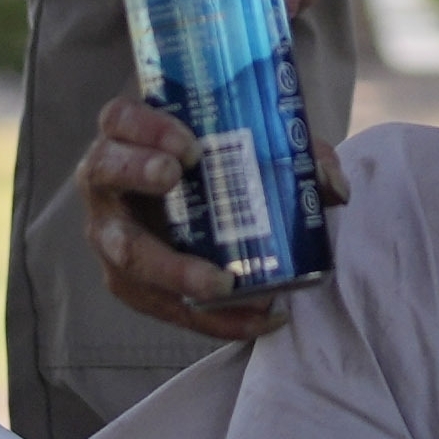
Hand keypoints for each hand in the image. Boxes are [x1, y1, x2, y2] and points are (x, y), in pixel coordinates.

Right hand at [77, 96, 285, 342]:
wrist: (196, 207)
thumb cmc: (220, 166)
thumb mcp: (253, 147)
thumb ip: (296, 154)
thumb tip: (333, 187)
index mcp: (128, 135)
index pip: (120, 118)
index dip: (145, 127)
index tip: (187, 142)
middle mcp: (107, 182)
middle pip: (106, 173)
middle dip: (137, 172)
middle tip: (176, 176)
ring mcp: (111, 235)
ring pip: (125, 252)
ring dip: (172, 269)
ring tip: (221, 283)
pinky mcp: (130, 283)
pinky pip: (160, 305)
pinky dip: (210, 318)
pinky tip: (256, 320)